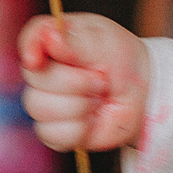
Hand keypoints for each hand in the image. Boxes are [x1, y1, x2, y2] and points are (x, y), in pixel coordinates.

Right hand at [17, 12, 150, 150]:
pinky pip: (52, 135)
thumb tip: (49, 37)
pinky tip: (92, 120)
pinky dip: (78, 130)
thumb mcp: (104, 42)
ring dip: (79, 106)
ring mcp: (46, 101)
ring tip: (98, 98)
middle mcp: (44, 70)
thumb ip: (75, 41)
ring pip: (41, 108)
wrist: (143, 93)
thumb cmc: (120, 59)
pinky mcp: (55, 130)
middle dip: (74, 82)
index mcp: (53, 39)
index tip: (36, 60)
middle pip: (35, 79)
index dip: (29, 49)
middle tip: (101, 79)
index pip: (30, 39)